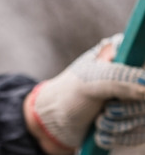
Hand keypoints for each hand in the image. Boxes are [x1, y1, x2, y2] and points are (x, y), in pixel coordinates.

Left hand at [24, 34, 144, 153]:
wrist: (56, 120)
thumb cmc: (69, 96)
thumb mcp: (88, 84)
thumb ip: (117, 81)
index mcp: (119, 56)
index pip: (141, 64)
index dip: (138, 82)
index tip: (120, 95)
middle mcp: (129, 75)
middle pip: (144, 98)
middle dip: (125, 111)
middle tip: (106, 110)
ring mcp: (131, 98)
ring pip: (142, 118)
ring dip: (119, 126)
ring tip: (99, 121)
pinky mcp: (130, 118)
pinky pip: (137, 133)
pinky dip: (119, 137)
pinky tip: (101, 132)